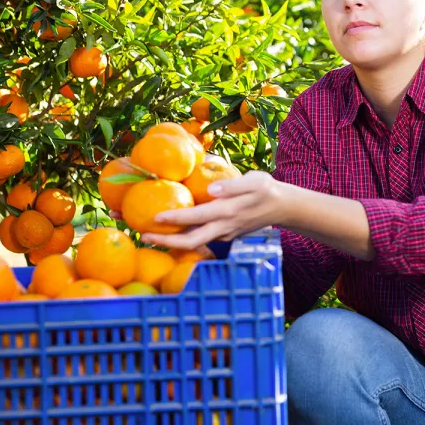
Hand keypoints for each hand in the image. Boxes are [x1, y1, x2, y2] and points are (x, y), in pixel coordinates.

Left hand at [139, 171, 286, 250]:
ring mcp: (223, 234)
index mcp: (228, 212)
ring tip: (148, 234)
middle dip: (165, 241)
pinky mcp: (224, 235)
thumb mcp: (255, 181)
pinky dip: (182, 238)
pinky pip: (200, 240)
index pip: (197, 218)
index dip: (175, 220)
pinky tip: (169, 232)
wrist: (283, 207)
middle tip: (142, 235)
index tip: (154, 218)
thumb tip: (211, 189)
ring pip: (194, 243)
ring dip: (170, 241)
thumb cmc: (267, 189)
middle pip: (191, 242)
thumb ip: (233, 185)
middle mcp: (223, 227)